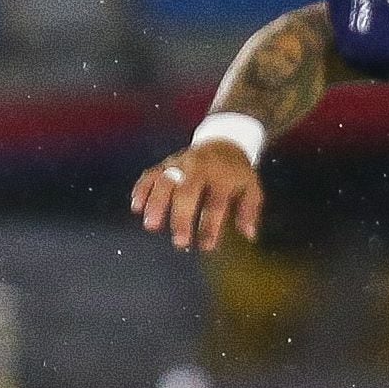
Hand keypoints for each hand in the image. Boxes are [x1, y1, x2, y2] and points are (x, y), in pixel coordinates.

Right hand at [129, 141, 263, 252]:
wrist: (223, 141)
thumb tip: (248, 234)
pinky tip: (136, 207)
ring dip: (156, 203)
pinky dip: (142, 189)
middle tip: (179, 241)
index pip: (215, 203)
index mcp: (222, 175)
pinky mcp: (165, 163)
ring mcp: (180, 163)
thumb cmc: (236, 172)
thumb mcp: (252, 188)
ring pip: (164, 180)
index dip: (210, 225)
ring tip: (151, 225)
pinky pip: (151, 174)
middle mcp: (199, 167)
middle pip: (187, 191)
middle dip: (181, 217)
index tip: (206, 246)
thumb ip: (249, 211)